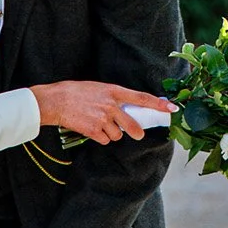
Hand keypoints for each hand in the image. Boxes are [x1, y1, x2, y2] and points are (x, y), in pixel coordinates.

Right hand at [31, 81, 172, 145]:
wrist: (56, 101)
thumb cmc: (75, 92)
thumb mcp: (98, 88)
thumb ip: (114, 97)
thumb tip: (126, 108)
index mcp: (114, 91)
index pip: (141, 98)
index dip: (158, 104)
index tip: (171, 108)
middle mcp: (111, 105)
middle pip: (132, 125)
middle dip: (136, 132)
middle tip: (137, 134)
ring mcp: (103, 119)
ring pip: (117, 135)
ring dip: (111, 133)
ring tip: (98, 124)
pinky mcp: (94, 131)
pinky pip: (105, 140)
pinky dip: (100, 137)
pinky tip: (91, 129)